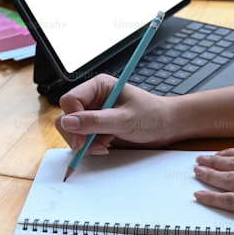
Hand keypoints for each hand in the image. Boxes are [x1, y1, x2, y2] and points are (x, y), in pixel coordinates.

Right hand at [55, 74, 176, 153]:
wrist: (167, 127)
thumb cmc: (153, 115)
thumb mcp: (125, 119)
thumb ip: (96, 121)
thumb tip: (68, 122)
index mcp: (98, 86)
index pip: (70, 100)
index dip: (73, 120)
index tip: (82, 139)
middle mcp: (93, 99)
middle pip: (66, 117)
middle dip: (77, 135)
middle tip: (93, 147)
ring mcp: (94, 115)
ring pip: (72, 131)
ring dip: (84, 144)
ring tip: (104, 147)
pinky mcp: (97, 129)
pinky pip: (81, 139)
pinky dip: (90, 148)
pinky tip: (105, 148)